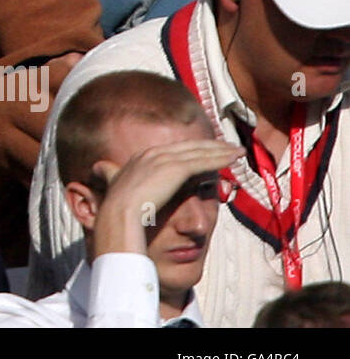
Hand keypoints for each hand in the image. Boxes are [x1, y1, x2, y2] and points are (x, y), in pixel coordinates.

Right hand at [90, 138, 242, 257]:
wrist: (120, 212)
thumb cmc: (121, 208)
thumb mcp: (123, 188)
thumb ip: (131, 182)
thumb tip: (129, 182)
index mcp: (144, 156)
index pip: (176, 149)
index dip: (195, 148)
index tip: (209, 149)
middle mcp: (155, 153)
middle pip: (190, 146)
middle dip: (212, 145)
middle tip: (229, 146)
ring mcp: (165, 159)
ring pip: (200, 151)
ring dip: (222, 150)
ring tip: (237, 151)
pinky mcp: (175, 168)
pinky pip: (204, 161)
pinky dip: (221, 158)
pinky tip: (234, 158)